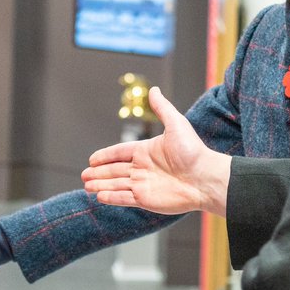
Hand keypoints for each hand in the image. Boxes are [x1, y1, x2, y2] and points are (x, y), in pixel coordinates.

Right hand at [81, 87, 231, 215]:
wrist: (206, 178)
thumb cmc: (194, 151)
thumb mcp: (176, 124)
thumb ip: (162, 108)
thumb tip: (154, 89)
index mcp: (147, 151)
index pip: (120, 153)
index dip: (105, 156)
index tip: (92, 159)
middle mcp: (144, 168)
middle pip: (115, 170)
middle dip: (99, 173)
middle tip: (84, 175)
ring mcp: (144, 185)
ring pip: (117, 184)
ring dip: (101, 185)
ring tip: (87, 186)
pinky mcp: (147, 200)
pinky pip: (125, 198)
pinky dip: (112, 197)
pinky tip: (100, 196)